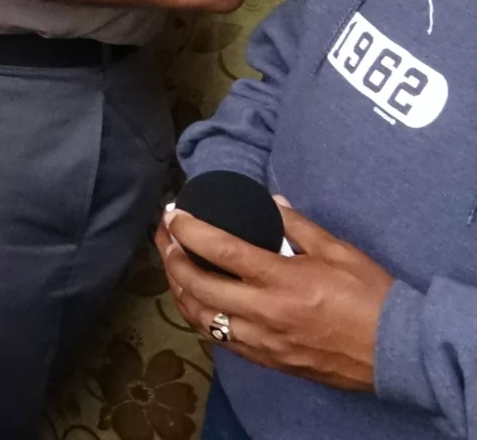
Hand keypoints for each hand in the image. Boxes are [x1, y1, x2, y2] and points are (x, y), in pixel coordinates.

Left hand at [158, 198, 391, 391]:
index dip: (187, 230)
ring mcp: (262, 340)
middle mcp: (264, 312)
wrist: (397, 351)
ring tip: (171, 266)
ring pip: (200, 316)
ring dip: (178, 289)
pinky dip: (199, 317)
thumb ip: (297, 225)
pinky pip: (219, 339)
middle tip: (164, 236)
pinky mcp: (266, 360)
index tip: (173, 215)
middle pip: (196, 285)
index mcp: (282, 279)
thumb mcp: (338, 250)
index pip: (219, 249)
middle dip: (170, 256)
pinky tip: (195, 300)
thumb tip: (269, 201)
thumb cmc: (371, 297)